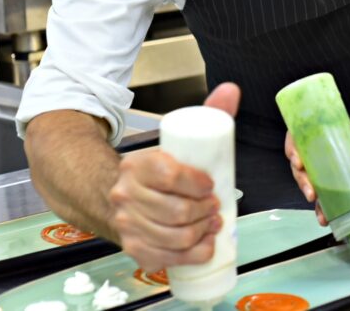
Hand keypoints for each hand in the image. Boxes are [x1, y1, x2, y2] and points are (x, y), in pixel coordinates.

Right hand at [106, 83, 240, 271]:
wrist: (118, 192)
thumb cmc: (157, 170)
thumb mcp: (179, 139)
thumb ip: (208, 113)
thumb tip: (231, 91)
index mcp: (137, 166)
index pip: (171, 176)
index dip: (198, 184)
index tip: (211, 185)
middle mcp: (126, 196)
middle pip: (176, 212)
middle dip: (205, 212)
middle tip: (215, 207)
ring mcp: (127, 224)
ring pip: (175, 237)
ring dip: (201, 233)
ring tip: (211, 223)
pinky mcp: (133, 248)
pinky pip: (167, 258)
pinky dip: (192, 254)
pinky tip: (202, 244)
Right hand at [286, 122, 349, 224]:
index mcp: (332, 134)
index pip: (303, 135)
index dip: (294, 146)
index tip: (297, 160)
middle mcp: (327, 152)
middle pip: (303, 162)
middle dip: (301, 177)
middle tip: (310, 190)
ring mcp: (332, 170)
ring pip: (311, 181)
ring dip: (308, 193)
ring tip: (315, 203)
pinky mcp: (340, 187)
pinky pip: (326, 198)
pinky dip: (323, 208)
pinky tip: (325, 218)